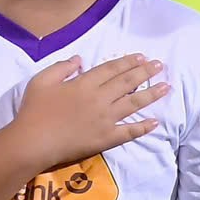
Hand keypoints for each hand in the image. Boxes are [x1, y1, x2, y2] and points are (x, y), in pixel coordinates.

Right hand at [8, 54, 169, 171]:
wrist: (33, 142)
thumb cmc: (34, 110)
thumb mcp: (41, 80)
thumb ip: (61, 67)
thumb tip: (80, 60)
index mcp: (84, 83)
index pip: (111, 69)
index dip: (127, 62)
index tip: (141, 57)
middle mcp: (99, 98)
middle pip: (127, 83)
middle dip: (145, 72)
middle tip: (160, 66)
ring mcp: (105, 119)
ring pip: (133, 104)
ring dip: (151, 94)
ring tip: (166, 87)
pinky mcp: (106, 138)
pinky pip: (129, 131)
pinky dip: (143, 127)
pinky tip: (155, 122)